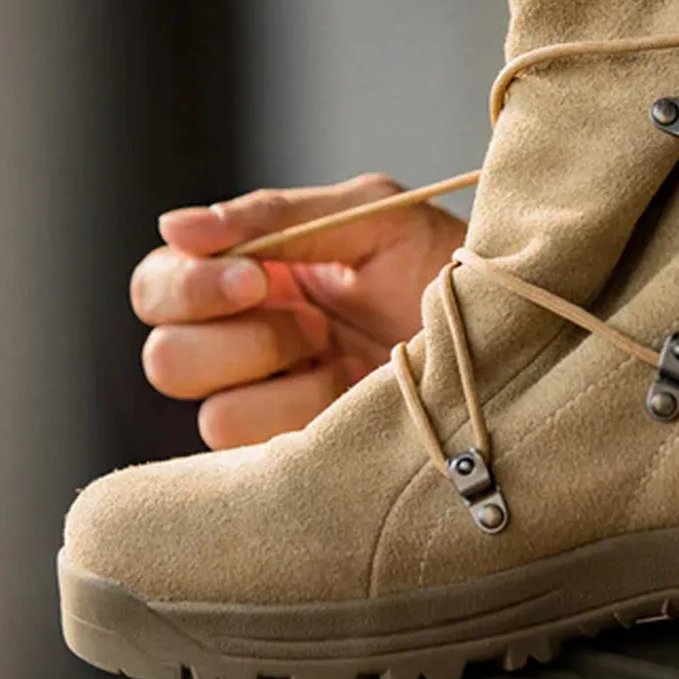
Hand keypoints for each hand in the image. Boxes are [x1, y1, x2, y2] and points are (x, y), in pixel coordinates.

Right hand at [129, 174, 466, 448]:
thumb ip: (274, 218)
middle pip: (167, 357)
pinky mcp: (309, 460)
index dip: (189, 285)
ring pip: (212, 413)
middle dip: (235, 338)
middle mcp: (254, 347)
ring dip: (282, 384)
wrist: (517, 329)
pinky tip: (353, 400)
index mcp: (255, 281)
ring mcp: (281, 409)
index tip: (256, 279)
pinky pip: (262, 459)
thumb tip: (173, 227)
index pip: (161, 285)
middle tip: (309, 324)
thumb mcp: (371, 218)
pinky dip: (304, 424)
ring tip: (348, 362)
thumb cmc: (451, 266)